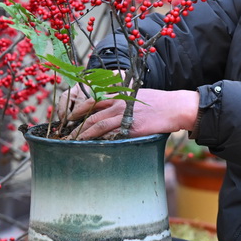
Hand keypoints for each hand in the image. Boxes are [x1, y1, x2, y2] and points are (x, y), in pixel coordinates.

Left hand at [72, 89, 199, 140]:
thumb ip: (122, 99)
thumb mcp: (137, 95)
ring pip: (97, 125)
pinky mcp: (131, 127)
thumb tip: (110, 106)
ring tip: (73, 142)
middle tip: (66, 133)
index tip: (70, 117)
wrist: (174, 107)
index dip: (79, 108)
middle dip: (76, 124)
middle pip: (91, 113)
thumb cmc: (158, 102)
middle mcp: (118, 103)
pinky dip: (99, 140)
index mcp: (119, 94)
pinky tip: (92, 145)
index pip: (93, 100)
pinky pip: (111, 134)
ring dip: (83, 134)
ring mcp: (124, 115)